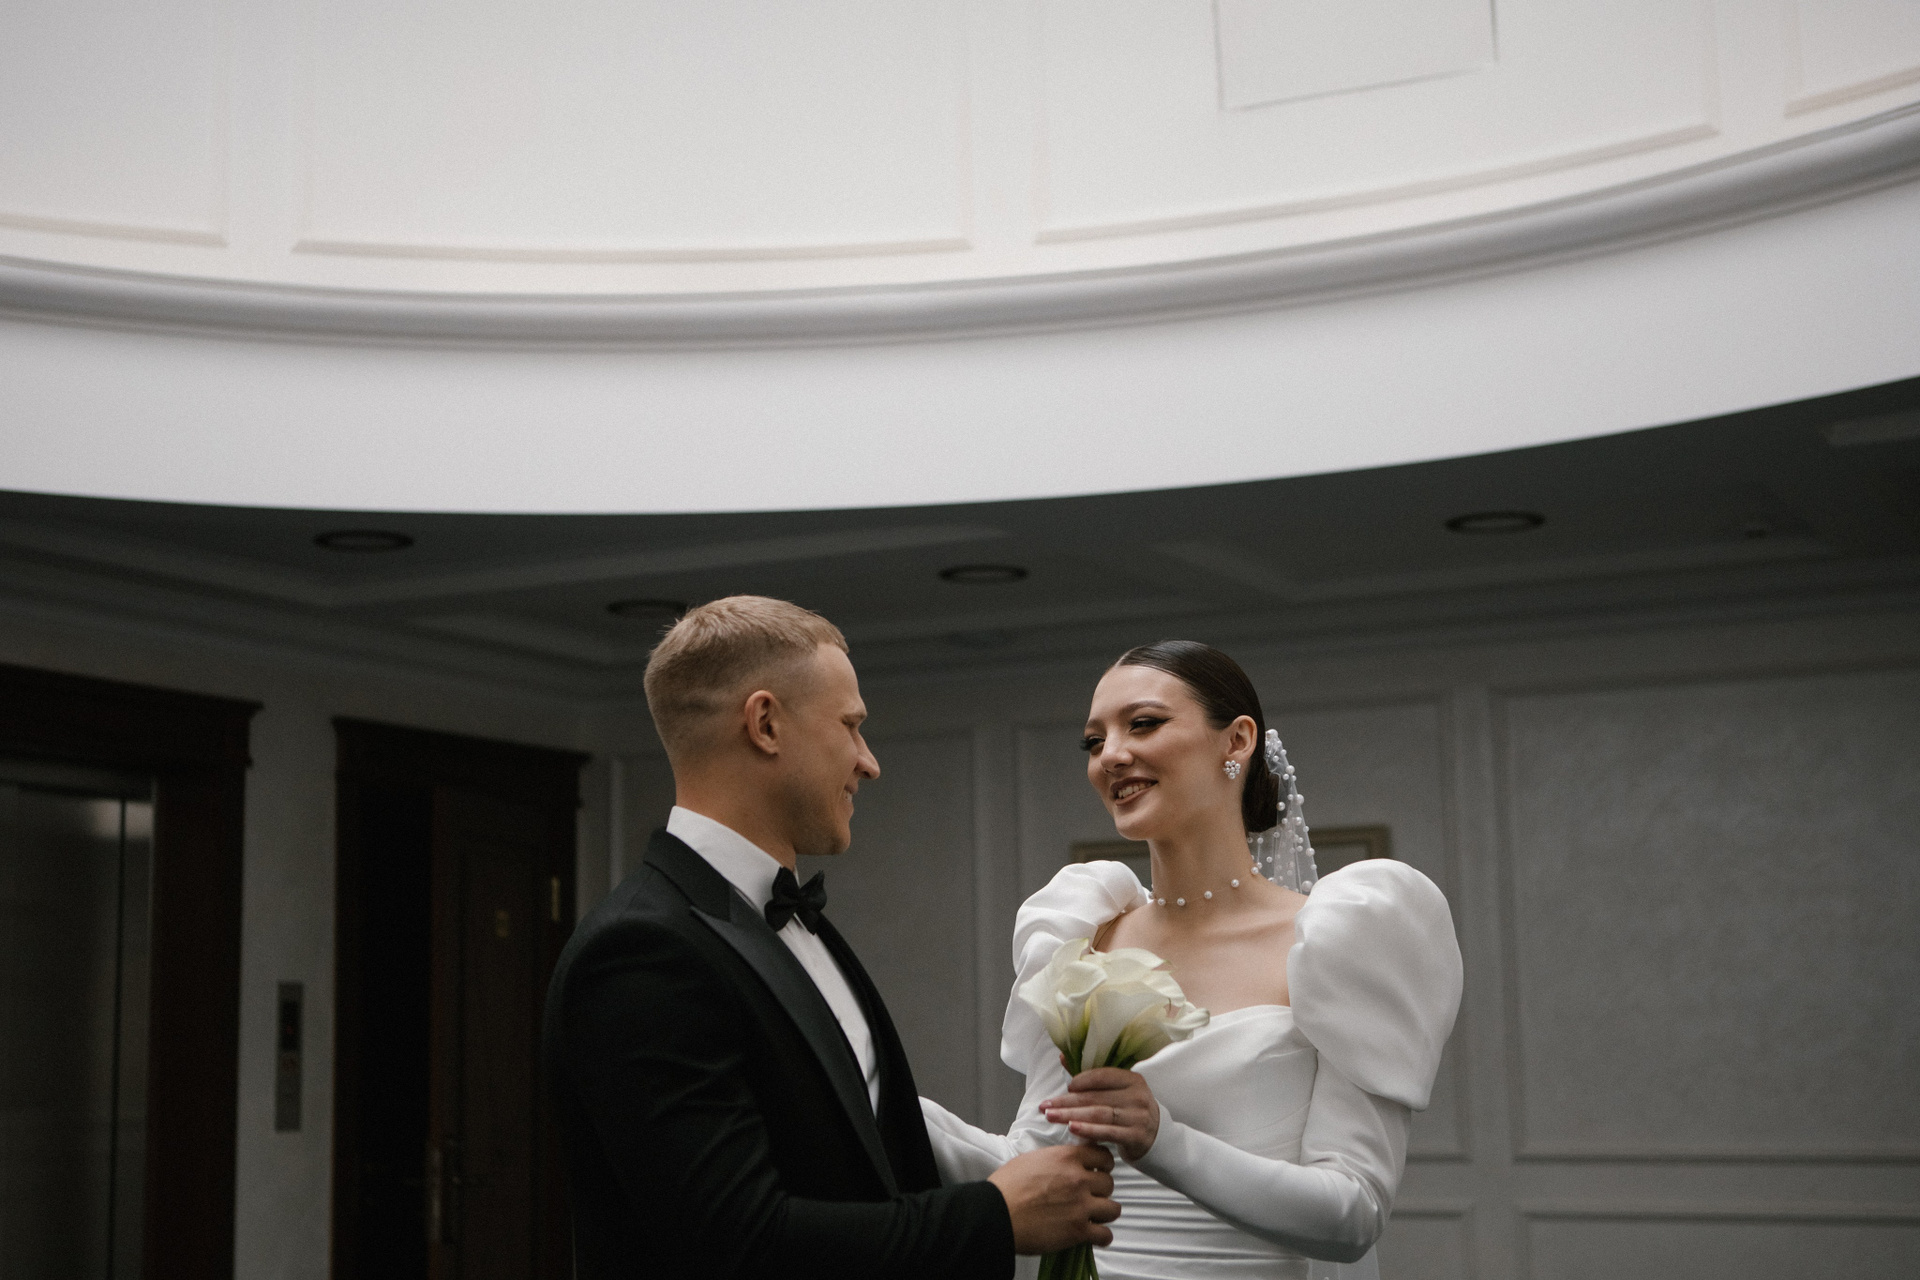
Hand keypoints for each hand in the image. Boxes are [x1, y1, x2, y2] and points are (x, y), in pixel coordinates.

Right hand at [988, 1144, 1118, 1254]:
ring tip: (1094, 1216)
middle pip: (1109, 1183)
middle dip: (1101, 1190)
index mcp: (1066, 1158)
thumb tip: (1063, 1163)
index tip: (1098, 1170)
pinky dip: (1101, 1237)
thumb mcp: (1031, 1159)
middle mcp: (1078, 1179)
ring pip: (1113, 1209)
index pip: (1103, 1155)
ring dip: (1104, 1213)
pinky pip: (1105, 1235)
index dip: (1102, 1164)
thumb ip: (1055, 1160)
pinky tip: (1093, 1235)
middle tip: (1090, 1196)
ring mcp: (1080, 1205)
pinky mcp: (1078, 1230)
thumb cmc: (1006, 1187)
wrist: (996, 1213)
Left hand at [1041, 1066, 1160, 1161]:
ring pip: (1098, 1114)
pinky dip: (1088, 1130)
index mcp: (1132, 1080)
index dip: (1081, 1081)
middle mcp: (1137, 1096)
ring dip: (1071, 1115)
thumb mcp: (1118, 1092)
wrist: (1156, 1138)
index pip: (1103, 1076)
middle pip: (1095, 1097)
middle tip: (1045, 1105)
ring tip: (1051, 1116)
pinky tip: (1072, 1129)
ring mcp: (1137, 1117)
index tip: (1065, 1088)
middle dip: (1067, 1101)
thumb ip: (1092, 1077)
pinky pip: (1107, 1132)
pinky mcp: (1135, 1136)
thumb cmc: (1129, 1111)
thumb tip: (1063, 1057)